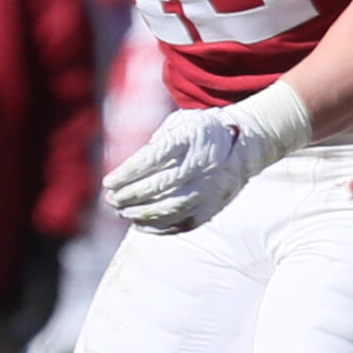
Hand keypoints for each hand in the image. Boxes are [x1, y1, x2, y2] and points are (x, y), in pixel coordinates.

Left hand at [103, 84, 312, 232]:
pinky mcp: (212, 209)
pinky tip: (139, 224)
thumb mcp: (180, 124)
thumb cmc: (200, 134)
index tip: (108, 182)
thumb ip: (156, 143)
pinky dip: (157, 227)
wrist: (245, 144)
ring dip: (139, 213)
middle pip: (158, 186)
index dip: (127, 173)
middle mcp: (201, 166)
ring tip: (121, 211)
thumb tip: (129, 169)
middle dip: (128, 195)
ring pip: (169, 209)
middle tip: (110, 199)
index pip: (153, 158)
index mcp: (190, 140)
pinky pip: (182, 224)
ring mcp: (209, 190)